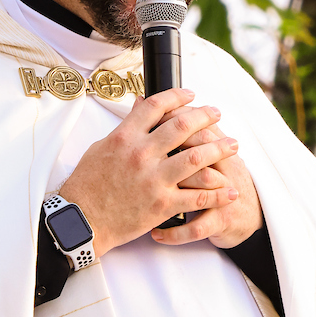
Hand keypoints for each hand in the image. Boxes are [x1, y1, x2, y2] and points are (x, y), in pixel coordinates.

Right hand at [59, 87, 240, 256]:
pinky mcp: (162, 204)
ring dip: (219, 150)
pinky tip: (230, 190)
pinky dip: (218, 193)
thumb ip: (125, 128)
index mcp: (125, 137)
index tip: (191, 95)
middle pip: (182, 126)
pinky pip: (198, 197)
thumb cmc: (87, 185)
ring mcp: (154, 180)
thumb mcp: (101, 148)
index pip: (156, 106)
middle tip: (217, 114)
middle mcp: (142, 154)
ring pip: (197, 158)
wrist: (82, 220)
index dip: (177, 97)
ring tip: (233, 146)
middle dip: (205, 117)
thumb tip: (140, 105)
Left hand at [150, 112, 262, 249]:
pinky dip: (175, 233)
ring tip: (150, 193)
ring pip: (203, 183)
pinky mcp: (221, 220)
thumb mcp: (208, 154)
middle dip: (174, 150)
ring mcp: (224, 195)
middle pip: (202, 150)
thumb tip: (153, 106)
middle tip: (146, 157)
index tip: (152, 122)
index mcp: (216, 149)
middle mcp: (223, 168)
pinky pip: (198, 227)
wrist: (248, 215)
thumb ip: (184, 132)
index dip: (177, 121)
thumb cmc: (220, 180)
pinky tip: (156, 234)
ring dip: (175, 188)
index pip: (199, 127)